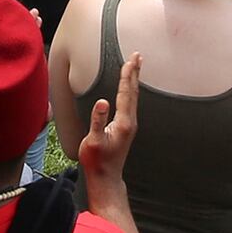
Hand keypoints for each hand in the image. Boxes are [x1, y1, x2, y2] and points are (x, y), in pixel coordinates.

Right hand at [77, 50, 145, 190]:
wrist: (105, 178)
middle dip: (135, 72)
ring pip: (133, 97)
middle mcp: (130, 122)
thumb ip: (98, 121)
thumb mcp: (93, 141)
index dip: (127, 75)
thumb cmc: (97, 160)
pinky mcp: (126, 128)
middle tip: (138, 55)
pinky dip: (130, 90)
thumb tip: (102, 102)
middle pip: (133, 92)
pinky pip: (130, 103)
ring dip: (134, 80)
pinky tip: (128, 88)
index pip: (126, 93)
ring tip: (135, 66)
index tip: (130, 60)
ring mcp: (129, 125)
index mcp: (123, 122)